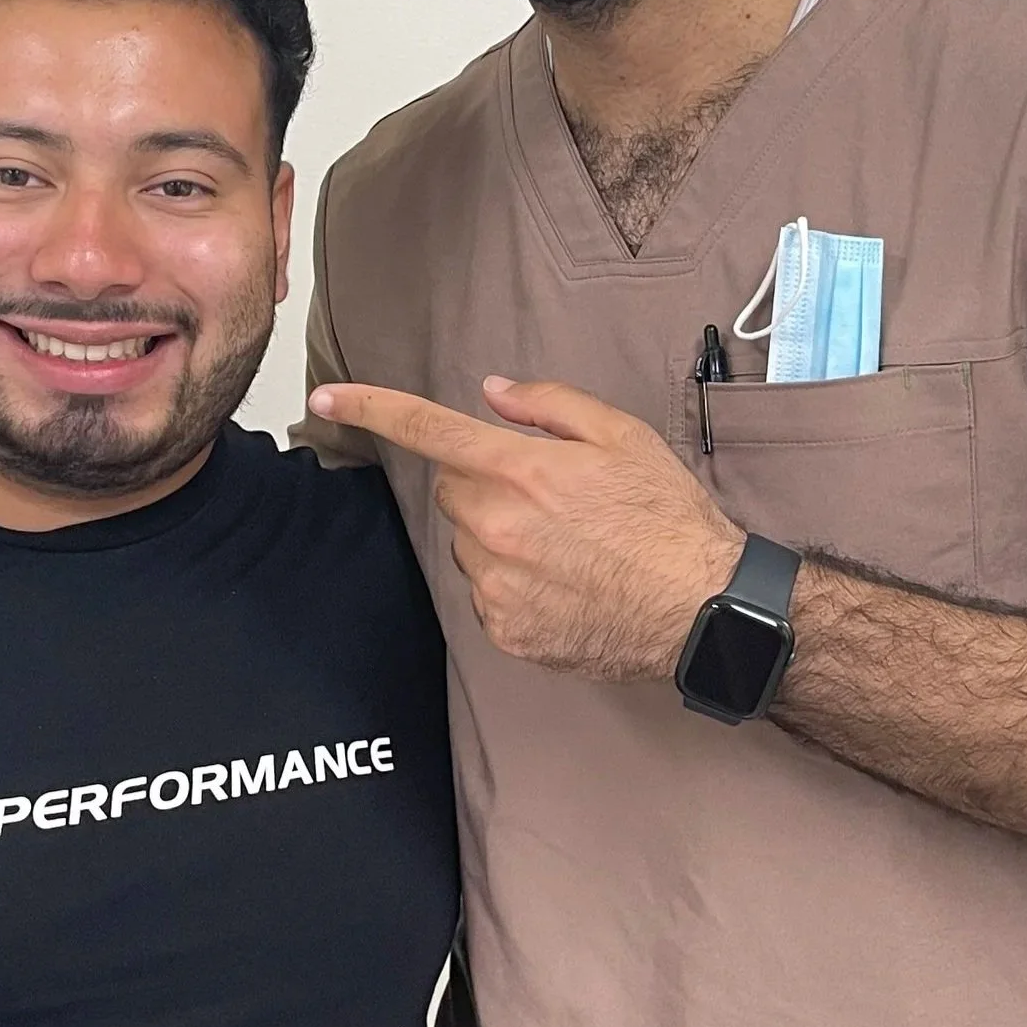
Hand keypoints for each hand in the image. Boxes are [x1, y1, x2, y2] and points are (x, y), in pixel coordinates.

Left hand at [308, 375, 743, 682]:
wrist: (700, 607)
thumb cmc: (667, 517)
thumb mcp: (622, 436)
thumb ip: (548, 406)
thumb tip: (492, 395)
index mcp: (520, 471)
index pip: (427, 430)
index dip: (370, 408)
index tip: (326, 397)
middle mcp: (496, 527)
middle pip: (453, 492)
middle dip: (485, 486)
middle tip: (549, 498)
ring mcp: (497, 584)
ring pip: (469, 545)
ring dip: (499, 537)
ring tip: (567, 547)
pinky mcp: (506, 630)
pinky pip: (487, 594)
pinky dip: (514, 585)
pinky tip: (565, 584)